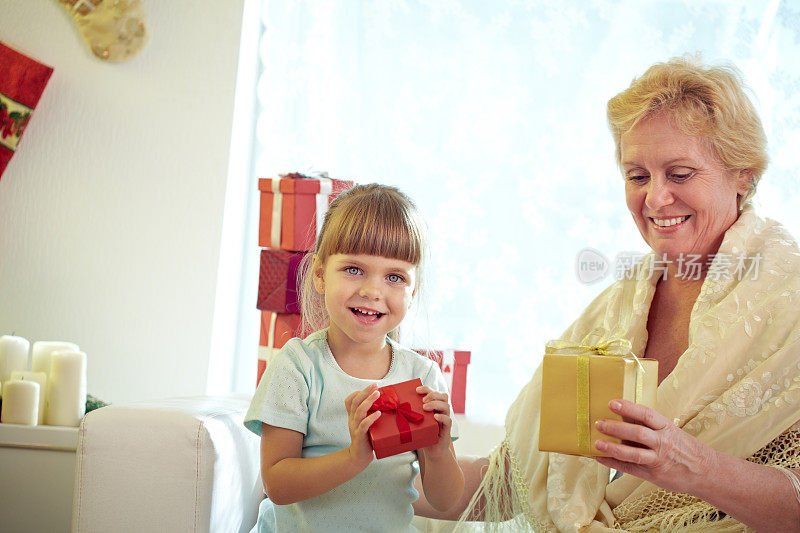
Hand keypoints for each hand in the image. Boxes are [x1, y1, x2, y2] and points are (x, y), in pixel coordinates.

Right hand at [344, 383, 380, 467]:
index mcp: (353, 416)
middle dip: (365, 392)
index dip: (359, 392)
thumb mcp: (366, 424)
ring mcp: (354, 427)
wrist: (359, 456)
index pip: (350, 400)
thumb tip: (385, 404)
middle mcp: (352, 420)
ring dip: (368, 401)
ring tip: (377, 394)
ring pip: (359, 411)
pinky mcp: (359, 436)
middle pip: (355, 402)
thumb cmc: (366, 438)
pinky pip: (363, 425)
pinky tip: (378, 413)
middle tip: (375, 386)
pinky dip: (371, 418)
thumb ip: (370, 415)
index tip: (371, 387)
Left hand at [417, 385, 453, 457]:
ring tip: (425, 407)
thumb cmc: (422, 434)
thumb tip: (394, 408)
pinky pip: (448, 420)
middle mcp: (441, 411)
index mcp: (435, 406)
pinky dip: (442, 417)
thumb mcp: (416, 422)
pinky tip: (435, 416)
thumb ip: (411, 414)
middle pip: (443, 396)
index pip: (434, 392)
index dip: (427, 389)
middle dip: (432, 395)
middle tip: (423, 400)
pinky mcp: (447, 430)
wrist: (432, 451)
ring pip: (446, 406)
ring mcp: (445, 419)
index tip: (417, 389)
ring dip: (435, 404)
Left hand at [594, 399, 717, 493]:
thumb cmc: (685, 448)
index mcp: (666, 427)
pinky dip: (613, 463)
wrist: (706, 472)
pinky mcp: (654, 474)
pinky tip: (599, 458)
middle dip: (616, 428)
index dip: (628, 408)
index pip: (646, 414)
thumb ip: (651, 428)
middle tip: (599, 423)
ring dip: (612, 448)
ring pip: (633, 454)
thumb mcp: (672, 432)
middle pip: (637, 433)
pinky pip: (630, 469)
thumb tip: (622, 420)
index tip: (612, 403)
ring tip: (597, 443)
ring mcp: (658, 459)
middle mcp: (663, 442)